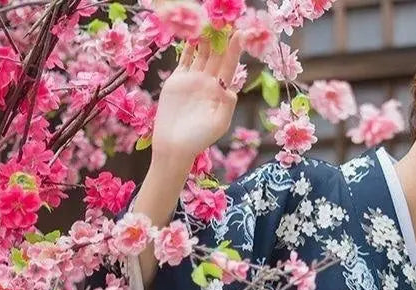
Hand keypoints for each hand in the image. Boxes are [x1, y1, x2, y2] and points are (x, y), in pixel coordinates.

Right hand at [151, 30, 245, 165]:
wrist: (174, 144)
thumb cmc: (198, 139)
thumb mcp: (219, 124)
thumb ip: (227, 105)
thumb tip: (231, 87)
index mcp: (221, 91)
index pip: (230, 65)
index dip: (235, 49)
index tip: (241, 33)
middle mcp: (209, 82)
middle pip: (217, 54)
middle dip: (221, 37)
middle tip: (224, 19)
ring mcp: (193, 79)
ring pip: (201, 53)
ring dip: (206, 37)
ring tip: (209, 20)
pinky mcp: (177, 80)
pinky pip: (185, 59)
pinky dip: (188, 46)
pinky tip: (192, 33)